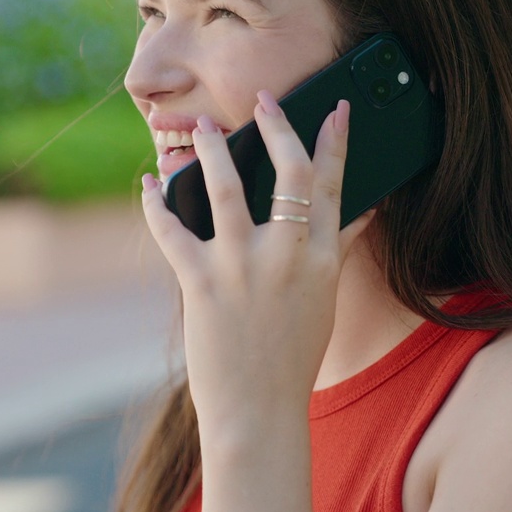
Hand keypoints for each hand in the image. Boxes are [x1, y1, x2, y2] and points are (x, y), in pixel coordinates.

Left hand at [140, 90, 374, 442]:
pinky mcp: (201, 284)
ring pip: (226, 189)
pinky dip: (156, 203)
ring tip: (203, 128)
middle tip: (263, 101)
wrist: (259, 410)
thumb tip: (362, 210)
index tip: (336, 108)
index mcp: (323, 259)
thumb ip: (339, 248)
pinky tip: (149, 183)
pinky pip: (172, 230)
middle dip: (276, 128)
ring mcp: (243, 268)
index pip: (334, 185)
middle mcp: (288, 256)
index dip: (335, 141)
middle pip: (289, 173)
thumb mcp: (325, 299)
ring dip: (212, 151)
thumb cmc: (293, 355)